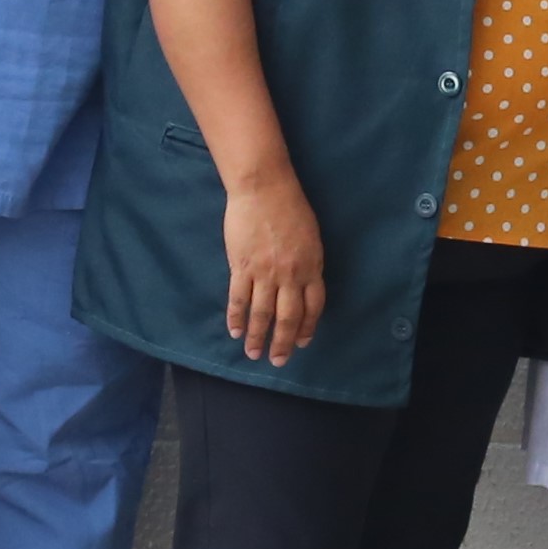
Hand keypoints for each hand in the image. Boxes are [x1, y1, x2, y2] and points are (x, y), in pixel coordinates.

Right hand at [219, 163, 325, 365]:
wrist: (264, 188)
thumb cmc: (290, 206)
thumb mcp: (311, 236)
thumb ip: (308, 263)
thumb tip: (303, 285)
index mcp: (311, 266)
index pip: (313, 307)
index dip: (307, 328)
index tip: (301, 342)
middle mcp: (291, 275)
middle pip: (288, 317)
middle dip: (283, 343)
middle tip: (278, 361)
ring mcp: (265, 272)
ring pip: (262, 314)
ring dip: (257, 337)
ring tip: (252, 353)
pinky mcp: (242, 267)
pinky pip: (239, 299)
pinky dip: (236, 317)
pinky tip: (234, 330)